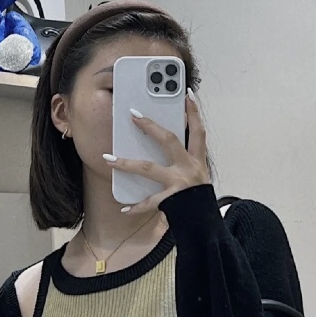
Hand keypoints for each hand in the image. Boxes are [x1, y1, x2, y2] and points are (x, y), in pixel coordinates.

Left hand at [106, 90, 208, 215]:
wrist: (205, 222)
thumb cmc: (199, 198)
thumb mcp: (199, 174)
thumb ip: (186, 158)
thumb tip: (170, 141)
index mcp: (197, 160)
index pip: (197, 131)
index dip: (194, 112)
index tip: (187, 94)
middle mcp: (189, 168)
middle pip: (169, 140)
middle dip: (151, 126)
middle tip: (133, 115)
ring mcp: (179, 184)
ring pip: (149, 168)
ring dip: (127, 163)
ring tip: (109, 159)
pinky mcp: (171, 200)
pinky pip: (149, 202)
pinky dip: (136, 206)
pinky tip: (123, 208)